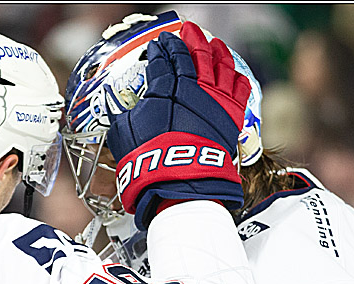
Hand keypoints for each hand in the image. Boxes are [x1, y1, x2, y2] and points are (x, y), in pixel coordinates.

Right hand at [106, 23, 251, 228]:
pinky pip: (238, 86)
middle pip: (190, 54)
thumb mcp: (122, 133)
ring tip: (212, 43)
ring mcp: (214, 98)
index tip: (157, 45)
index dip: (158, 50)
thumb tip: (115, 106)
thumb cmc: (148, 161)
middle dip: (186, 40)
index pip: (160, 60)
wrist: (179, 182)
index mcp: (162, 88)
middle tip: (185, 31)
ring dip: (214, 50)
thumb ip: (122, 114)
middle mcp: (190, 87)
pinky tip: (233, 71)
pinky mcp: (231, 114)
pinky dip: (235, 74)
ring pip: (218, 63)